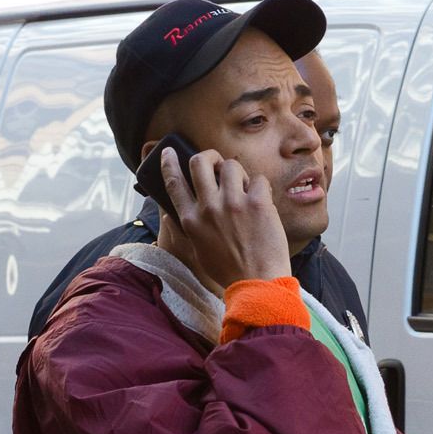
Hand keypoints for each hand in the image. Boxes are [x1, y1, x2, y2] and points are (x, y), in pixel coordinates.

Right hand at [162, 147, 290, 287]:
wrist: (258, 283)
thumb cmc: (229, 271)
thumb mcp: (198, 248)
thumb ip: (193, 226)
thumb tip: (187, 211)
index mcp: (190, 219)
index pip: (173, 182)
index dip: (169, 162)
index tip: (169, 151)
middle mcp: (208, 208)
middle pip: (199, 162)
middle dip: (209, 156)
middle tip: (218, 163)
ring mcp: (233, 204)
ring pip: (230, 165)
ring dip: (238, 172)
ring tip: (245, 187)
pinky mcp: (257, 204)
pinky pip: (258, 179)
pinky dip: (261, 187)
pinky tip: (263, 201)